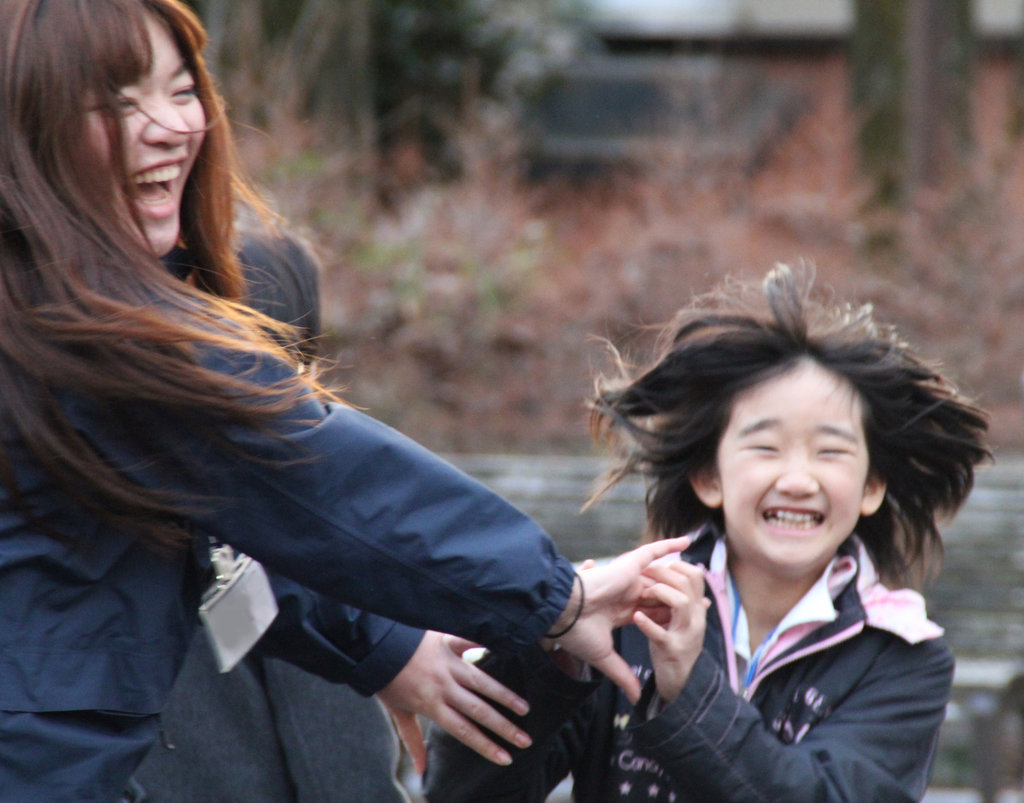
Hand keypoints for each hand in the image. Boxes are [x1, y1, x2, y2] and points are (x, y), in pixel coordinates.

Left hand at [377, 631, 531, 773]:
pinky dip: (489, 644)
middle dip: (504, 727)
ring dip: (505, 695)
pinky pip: (471, 642)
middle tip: (526, 739)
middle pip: (479, 710)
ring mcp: (448, 662)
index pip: (464, 730)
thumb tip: (421, 770)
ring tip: (524, 707)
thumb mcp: (397, 712)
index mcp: (432, 705)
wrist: (374, 644)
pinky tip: (510, 648)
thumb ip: (413, 739)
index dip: (486, 746)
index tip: (506, 758)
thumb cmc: (386, 680)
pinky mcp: (447, 640)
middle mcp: (444, 686)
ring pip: (482, 680)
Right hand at [551, 536, 689, 702]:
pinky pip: (653, 552)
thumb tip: (636, 697)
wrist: (564, 612)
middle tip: (702, 602)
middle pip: (658, 595)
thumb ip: (623, 674)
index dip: (666, 617)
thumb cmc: (577, 633)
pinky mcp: (628, 565)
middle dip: (679, 598)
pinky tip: (685, 542)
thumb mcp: (604, 657)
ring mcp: (627, 578)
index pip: (648, 613)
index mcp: (618, 611)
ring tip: (701, 576)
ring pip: (659, 576)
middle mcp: (624, 593)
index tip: (683, 621)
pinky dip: (668, 546)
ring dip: (679, 577)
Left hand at [633, 561, 708, 702]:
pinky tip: (636, 617)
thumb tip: (688, 578)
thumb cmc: (675, 645)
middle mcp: (696, 618)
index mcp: (696, 609)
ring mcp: (686, 634)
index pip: (696, 575)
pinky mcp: (672, 650)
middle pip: (687, 583)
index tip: (657, 565)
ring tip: (643, 595)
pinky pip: (661, 634)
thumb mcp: (682, 621)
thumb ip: (684, 601)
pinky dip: (648, 624)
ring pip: (681, 602)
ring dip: (660, 592)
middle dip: (663, 573)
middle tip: (644, 575)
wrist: (681, 683)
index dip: (676, 565)